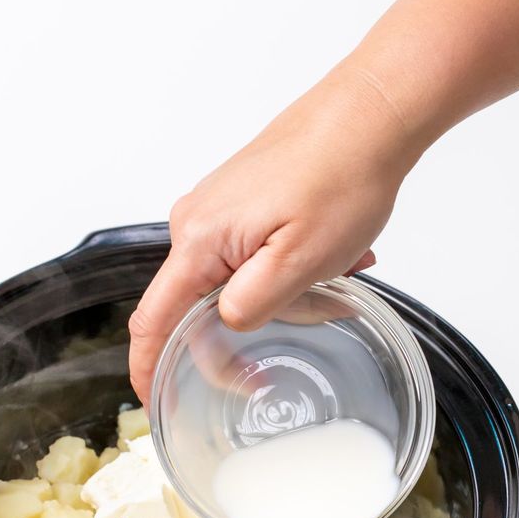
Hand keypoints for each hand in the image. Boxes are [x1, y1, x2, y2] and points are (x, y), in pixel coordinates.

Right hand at [128, 64, 417, 405]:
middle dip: (254, 325)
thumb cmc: (342, 175)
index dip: (148, 369)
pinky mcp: (240, 204)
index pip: (152, 321)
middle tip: (313, 317)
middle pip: (199, 307)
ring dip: (285, 293)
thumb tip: (227, 325)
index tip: (156, 403)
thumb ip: (252, 306)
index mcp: (199, 241)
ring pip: (236, 282)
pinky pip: (253, 256)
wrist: (370, 114)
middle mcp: (195, 223)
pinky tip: (331, 257)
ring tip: (337, 275)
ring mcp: (216, 211)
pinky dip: (290, 267)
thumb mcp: (300, 262)